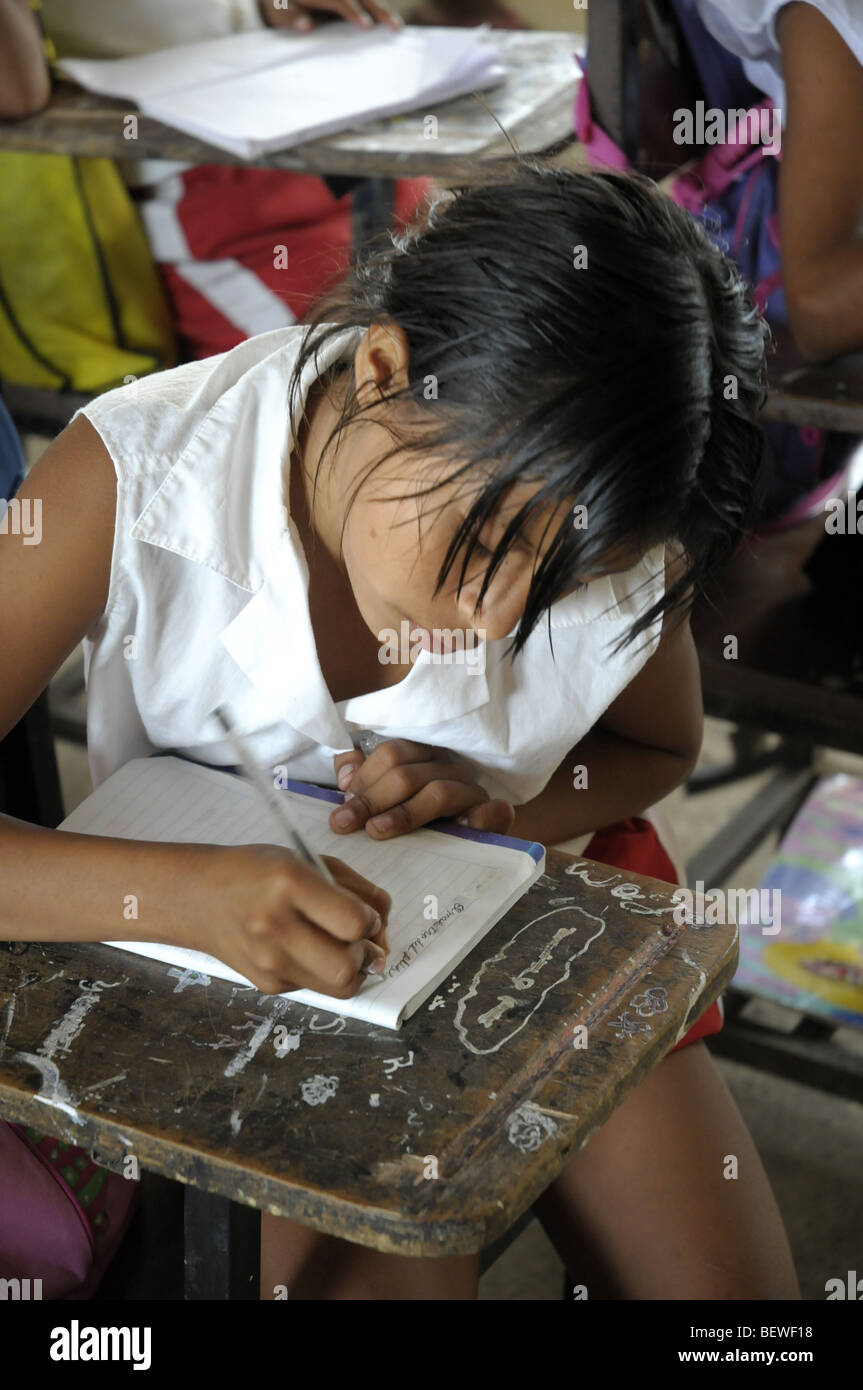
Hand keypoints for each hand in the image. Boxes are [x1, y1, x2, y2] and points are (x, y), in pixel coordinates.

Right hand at [183, 844, 390, 996]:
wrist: (198, 897)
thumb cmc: (258, 871)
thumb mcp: (307, 860)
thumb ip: (355, 888)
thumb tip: (384, 929)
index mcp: (289, 883)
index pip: (354, 923)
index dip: (371, 921)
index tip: (364, 914)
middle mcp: (275, 926)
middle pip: (348, 967)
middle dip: (364, 955)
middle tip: (355, 939)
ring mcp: (268, 961)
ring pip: (338, 988)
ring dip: (350, 970)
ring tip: (339, 948)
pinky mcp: (266, 984)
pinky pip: (315, 988)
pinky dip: (322, 972)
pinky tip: (306, 950)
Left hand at [258, 0, 402, 31]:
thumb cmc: (279, 4)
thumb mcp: (278, 11)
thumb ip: (291, 18)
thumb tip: (306, 26)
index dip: (353, 11)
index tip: (366, 26)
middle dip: (377, 9)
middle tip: (394, 27)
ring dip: (382, 8)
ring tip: (397, 27)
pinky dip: (377, 5)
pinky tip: (390, 18)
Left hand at [330, 739, 514, 837]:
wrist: (462, 845)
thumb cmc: (415, 818)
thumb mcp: (383, 797)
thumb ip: (361, 779)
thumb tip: (345, 777)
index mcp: (423, 756)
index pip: (391, 754)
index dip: (363, 779)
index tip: (341, 807)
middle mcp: (448, 768)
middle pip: (406, 773)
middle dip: (371, 799)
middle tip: (345, 823)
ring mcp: (472, 791)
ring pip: (437, 792)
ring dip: (404, 814)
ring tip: (376, 831)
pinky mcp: (494, 814)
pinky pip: (492, 811)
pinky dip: (476, 819)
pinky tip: (455, 831)